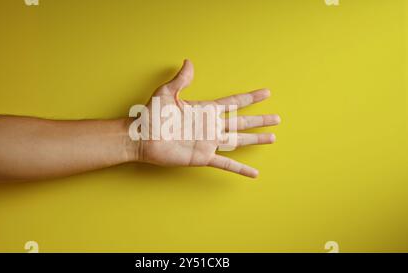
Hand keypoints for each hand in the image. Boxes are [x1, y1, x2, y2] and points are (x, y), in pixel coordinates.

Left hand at [131, 60, 280, 177]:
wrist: (142, 139)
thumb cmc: (152, 115)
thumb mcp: (166, 93)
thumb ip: (181, 80)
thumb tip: (189, 62)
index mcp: (205, 110)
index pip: (234, 102)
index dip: (250, 98)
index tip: (266, 93)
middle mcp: (211, 126)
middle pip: (242, 122)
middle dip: (260, 120)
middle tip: (277, 118)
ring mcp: (209, 142)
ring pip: (239, 141)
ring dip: (256, 140)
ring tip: (272, 138)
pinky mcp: (203, 157)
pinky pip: (226, 163)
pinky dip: (240, 169)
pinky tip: (253, 174)